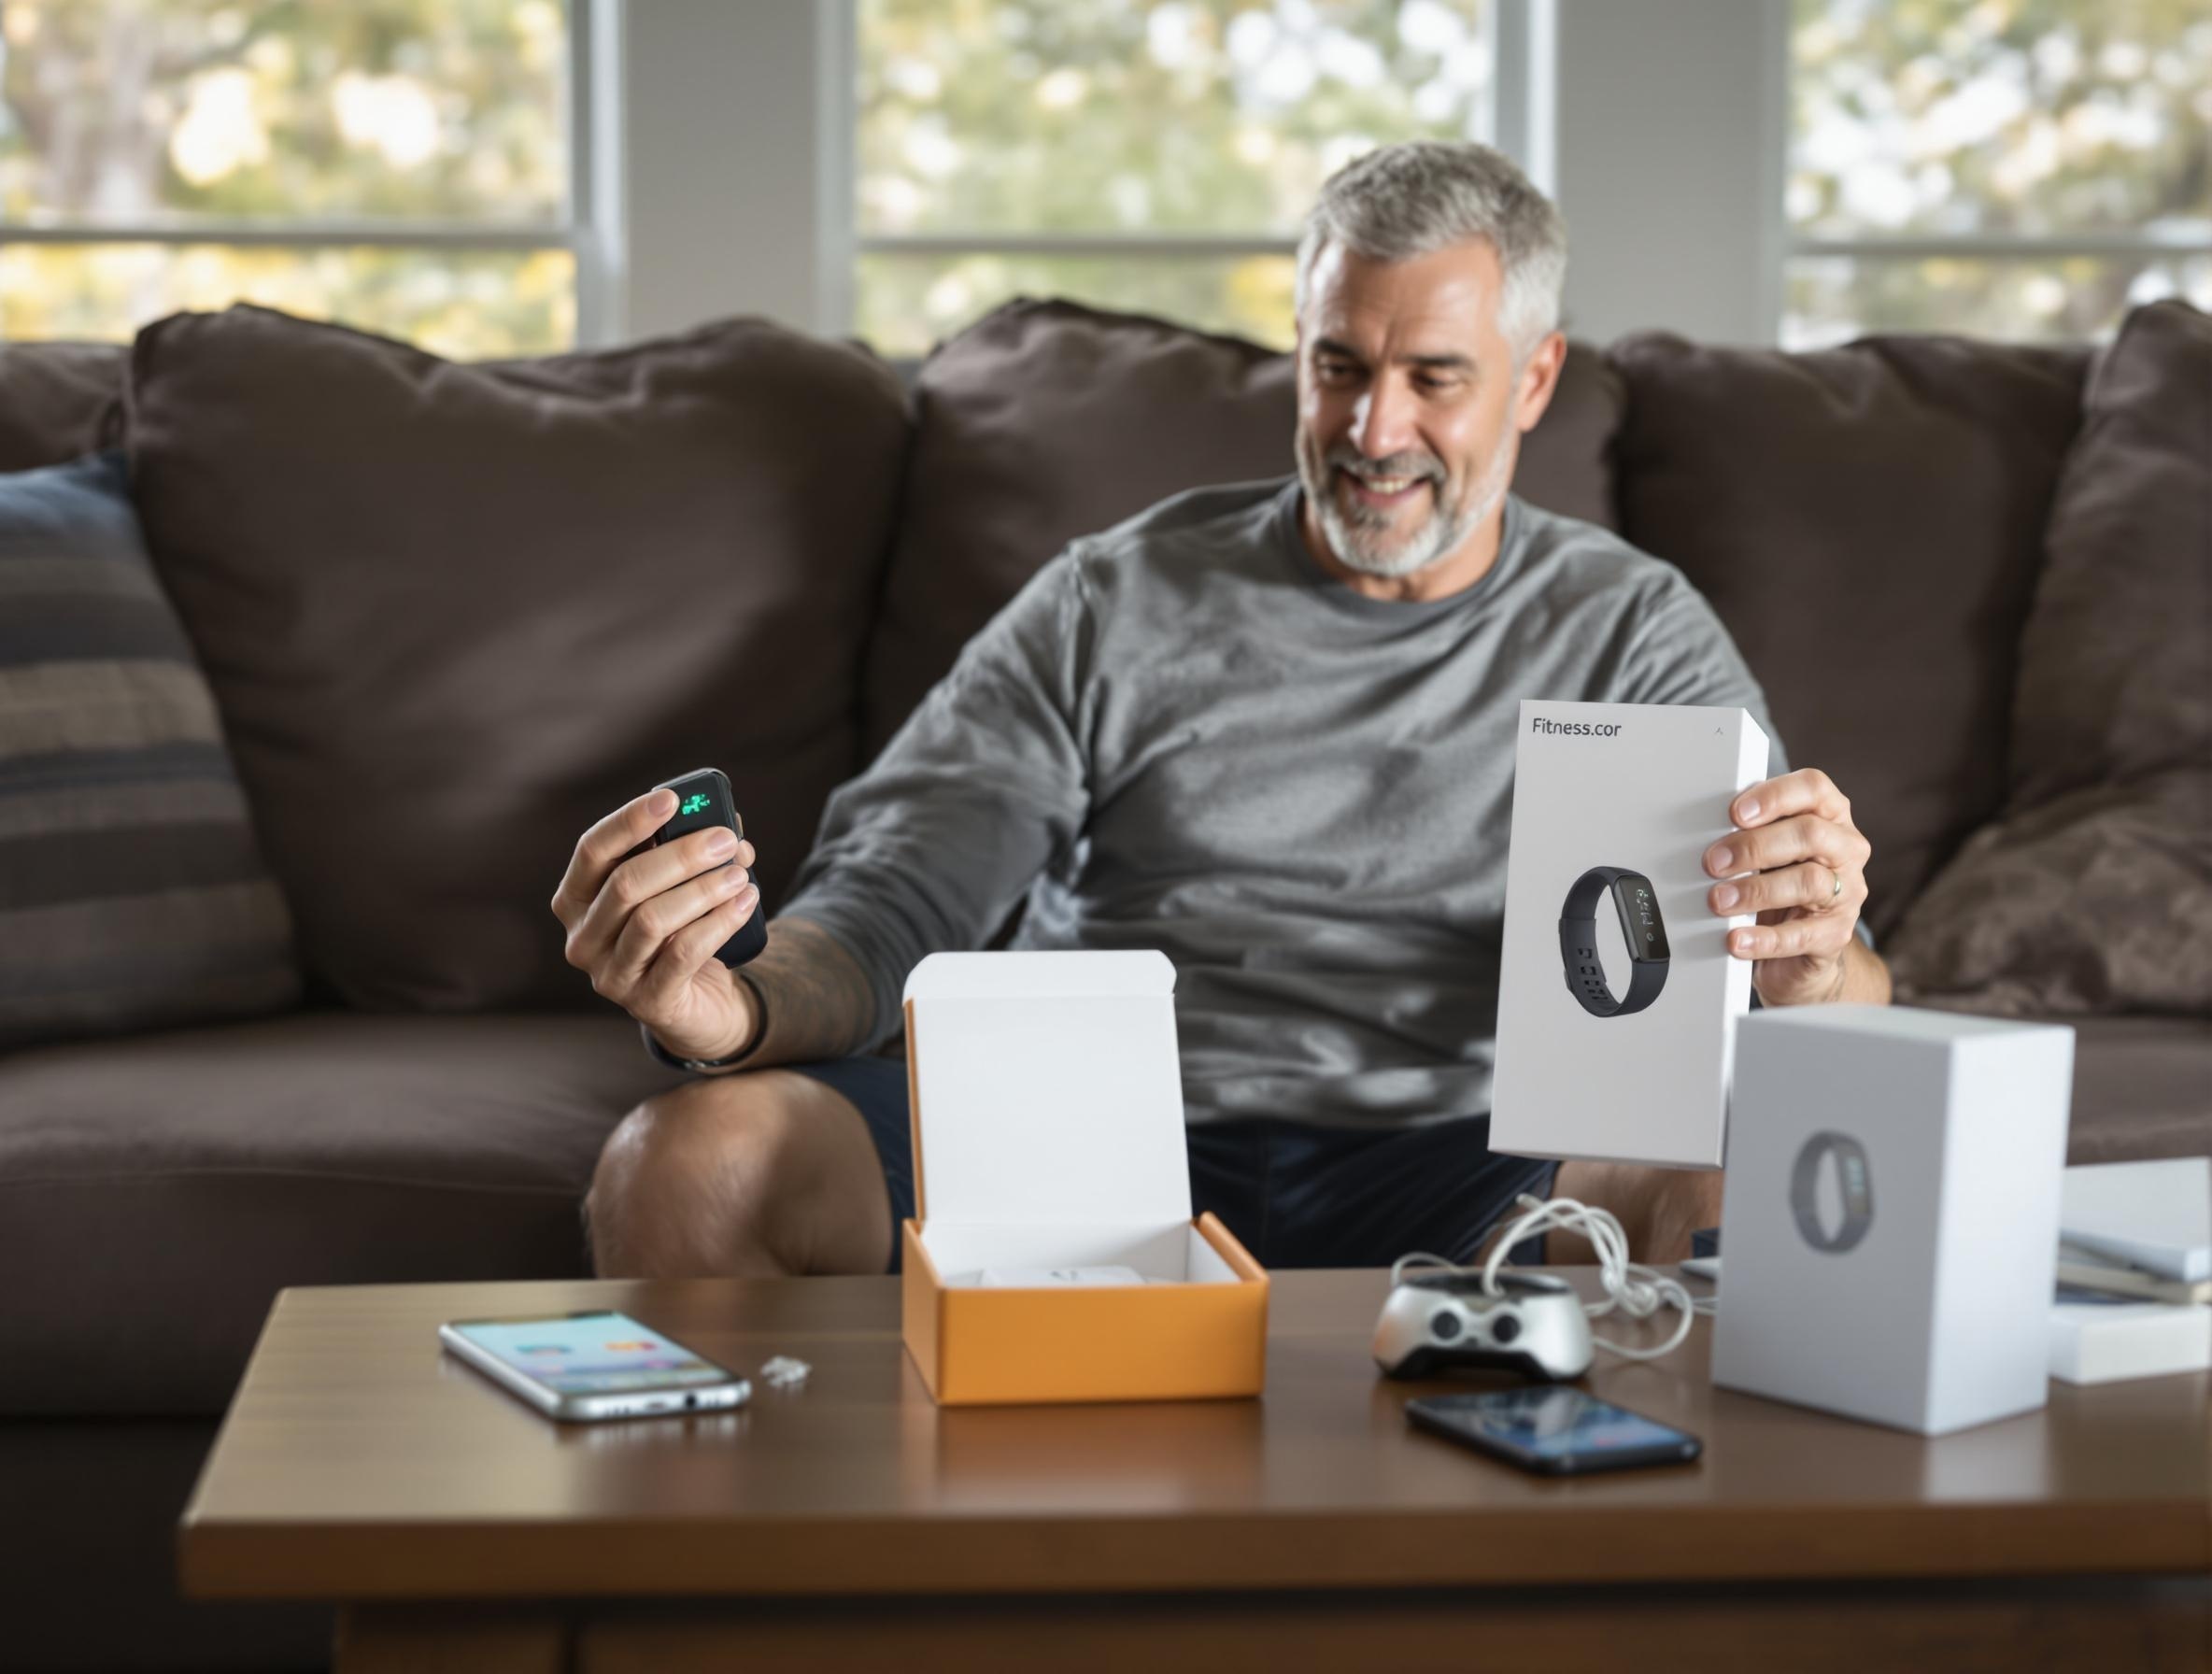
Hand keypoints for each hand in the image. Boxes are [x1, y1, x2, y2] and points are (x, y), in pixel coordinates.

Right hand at [550, 788, 763, 1060]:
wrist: (701, 1006)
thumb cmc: (681, 932)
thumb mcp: (676, 889)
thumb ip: (689, 854)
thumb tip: (725, 826)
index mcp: (576, 900)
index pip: (592, 851)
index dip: (629, 821)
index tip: (672, 799)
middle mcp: (582, 939)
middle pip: (625, 884)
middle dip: (680, 855)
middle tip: (724, 839)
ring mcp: (611, 975)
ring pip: (652, 919)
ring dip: (702, 889)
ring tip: (739, 874)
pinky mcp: (647, 1001)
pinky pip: (683, 953)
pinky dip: (718, 921)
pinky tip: (744, 902)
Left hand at [1702, 768, 1870, 1007]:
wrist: (1800, 948)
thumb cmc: (1779, 882)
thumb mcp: (1767, 850)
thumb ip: (1749, 830)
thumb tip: (1706, 829)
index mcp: (1829, 816)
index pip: (1813, 788)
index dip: (1775, 796)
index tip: (1735, 813)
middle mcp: (1845, 849)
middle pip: (1810, 834)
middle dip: (1755, 846)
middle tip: (1714, 863)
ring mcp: (1847, 892)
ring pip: (1808, 882)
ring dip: (1756, 891)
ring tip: (1719, 901)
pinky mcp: (1836, 934)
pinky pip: (1801, 935)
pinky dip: (1764, 939)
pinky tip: (1737, 940)